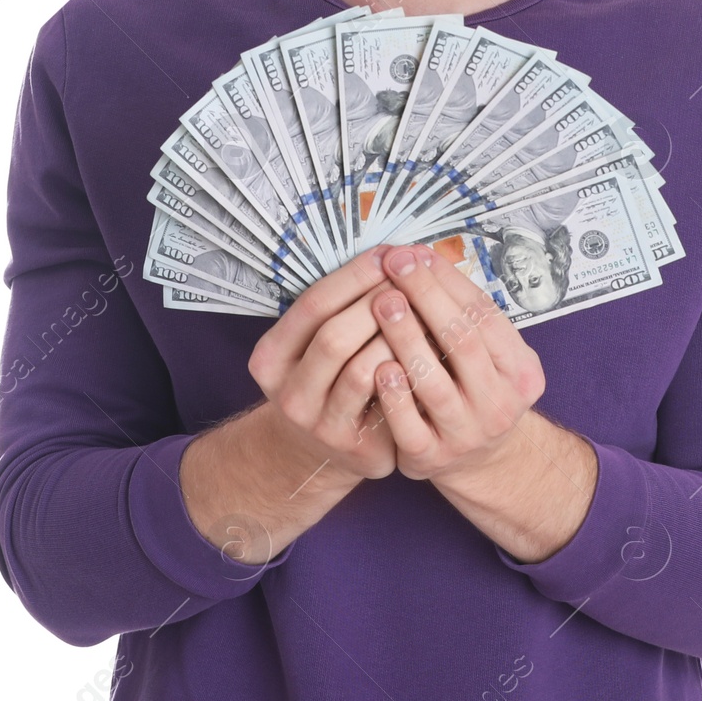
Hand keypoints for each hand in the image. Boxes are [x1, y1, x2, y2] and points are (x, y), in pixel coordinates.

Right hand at [247, 245, 403, 481]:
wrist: (326, 449)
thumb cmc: (330, 376)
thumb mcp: (314, 343)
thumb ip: (339, 305)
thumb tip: (390, 253)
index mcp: (270, 357)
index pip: (314, 303)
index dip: (354, 275)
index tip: (388, 252)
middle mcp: (287, 394)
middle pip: (334, 334)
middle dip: (377, 301)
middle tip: (412, 277)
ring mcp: (319, 425)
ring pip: (361, 368)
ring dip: (397, 335)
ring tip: (425, 309)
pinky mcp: (354, 446)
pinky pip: (386, 399)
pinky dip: (409, 367)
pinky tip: (431, 347)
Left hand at [368, 243, 546, 482]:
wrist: (477, 460)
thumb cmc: (473, 387)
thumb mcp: (489, 353)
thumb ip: (461, 311)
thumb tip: (418, 256)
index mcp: (520, 371)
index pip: (484, 314)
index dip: (448, 280)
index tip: (415, 253)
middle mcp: (499, 405)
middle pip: (461, 341)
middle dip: (425, 296)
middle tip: (395, 265)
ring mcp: (465, 435)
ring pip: (433, 382)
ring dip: (405, 337)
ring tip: (381, 302)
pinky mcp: (431, 459)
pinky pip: (408, 426)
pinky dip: (393, 395)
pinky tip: (376, 366)